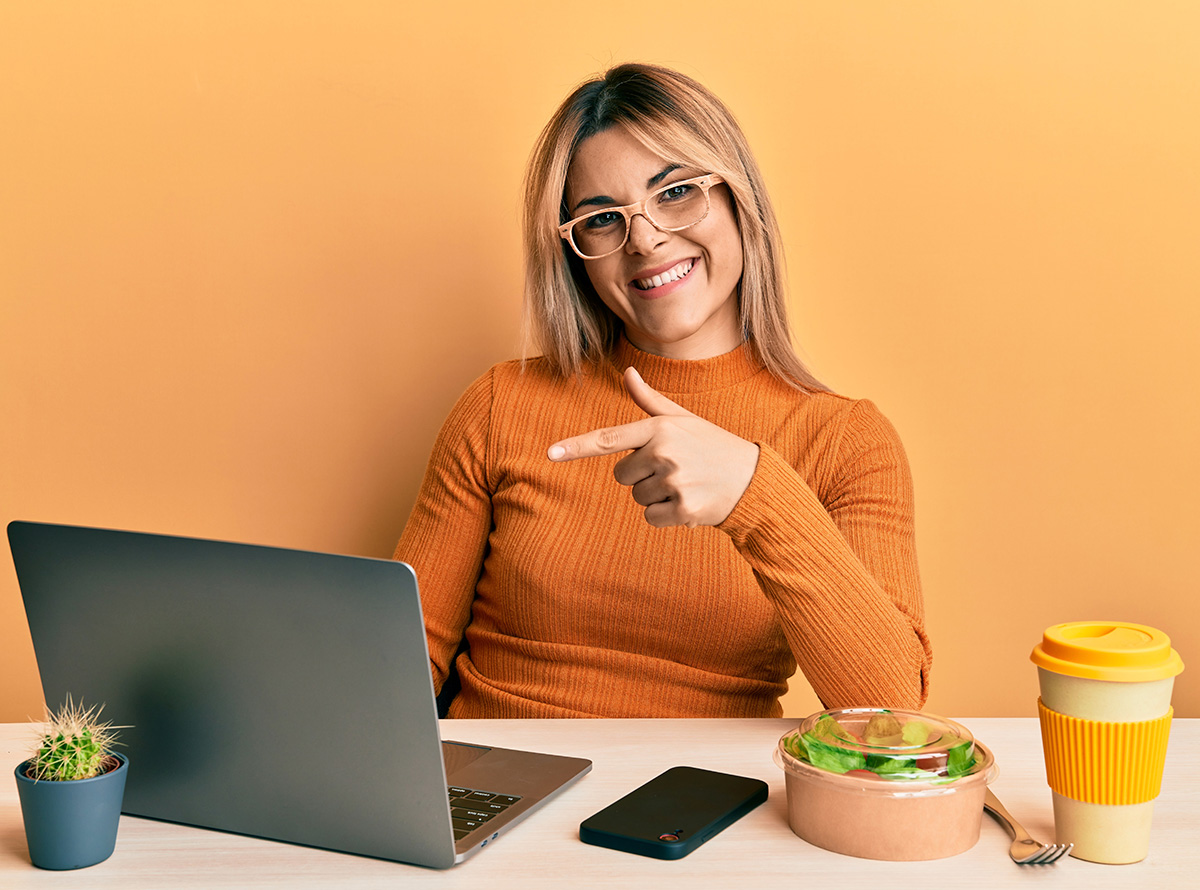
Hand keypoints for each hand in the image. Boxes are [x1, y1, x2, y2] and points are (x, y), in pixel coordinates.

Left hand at [547, 367, 759, 527]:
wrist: (752, 479)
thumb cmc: (712, 446)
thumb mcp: (683, 420)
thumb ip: (650, 402)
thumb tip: (627, 373)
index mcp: (659, 428)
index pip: (609, 439)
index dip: (577, 447)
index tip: (550, 453)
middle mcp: (664, 452)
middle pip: (622, 476)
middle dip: (642, 476)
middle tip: (676, 469)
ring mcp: (673, 481)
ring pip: (638, 498)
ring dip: (657, 496)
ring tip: (686, 484)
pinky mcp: (682, 508)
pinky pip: (651, 518)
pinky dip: (667, 516)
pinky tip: (690, 502)